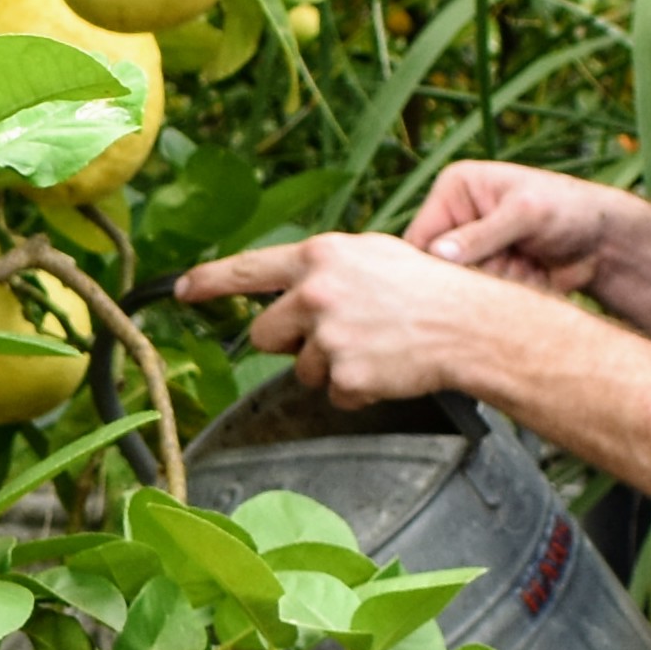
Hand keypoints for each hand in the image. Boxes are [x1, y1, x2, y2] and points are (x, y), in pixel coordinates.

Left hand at [171, 230, 516, 407]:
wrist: (469, 324)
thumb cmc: (426, 287)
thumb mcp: (371, 256)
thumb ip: (323, 269)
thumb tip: (288, 287)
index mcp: (320, 257)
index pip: (247, 270)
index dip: (209, 283)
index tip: (182, 291)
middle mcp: (316, 292)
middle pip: (264, 335)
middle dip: (291, 343)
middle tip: (336, 335)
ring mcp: (328, 335)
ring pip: (300, 370)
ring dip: (329, 367)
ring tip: (372, 347)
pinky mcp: (344, 373)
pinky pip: (333, 393)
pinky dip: (356, 388)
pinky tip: (384, 367)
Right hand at [404, 161, 650, 293]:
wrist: (606, 242)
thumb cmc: (569, 210)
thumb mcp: (526, 214)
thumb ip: (482, 234)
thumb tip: (437, 254)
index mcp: (455, 191)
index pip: (420, 237)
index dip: (433, 265)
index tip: (464, 276)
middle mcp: (457, 221)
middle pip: (436, 269)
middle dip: (473, 275)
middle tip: (511, 264)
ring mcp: (473, 251)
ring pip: (459, 289)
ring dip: (493, 285)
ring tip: (527, 266)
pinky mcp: (489, 274)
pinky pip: (480, 299)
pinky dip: (505, 295)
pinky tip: (531, 278)